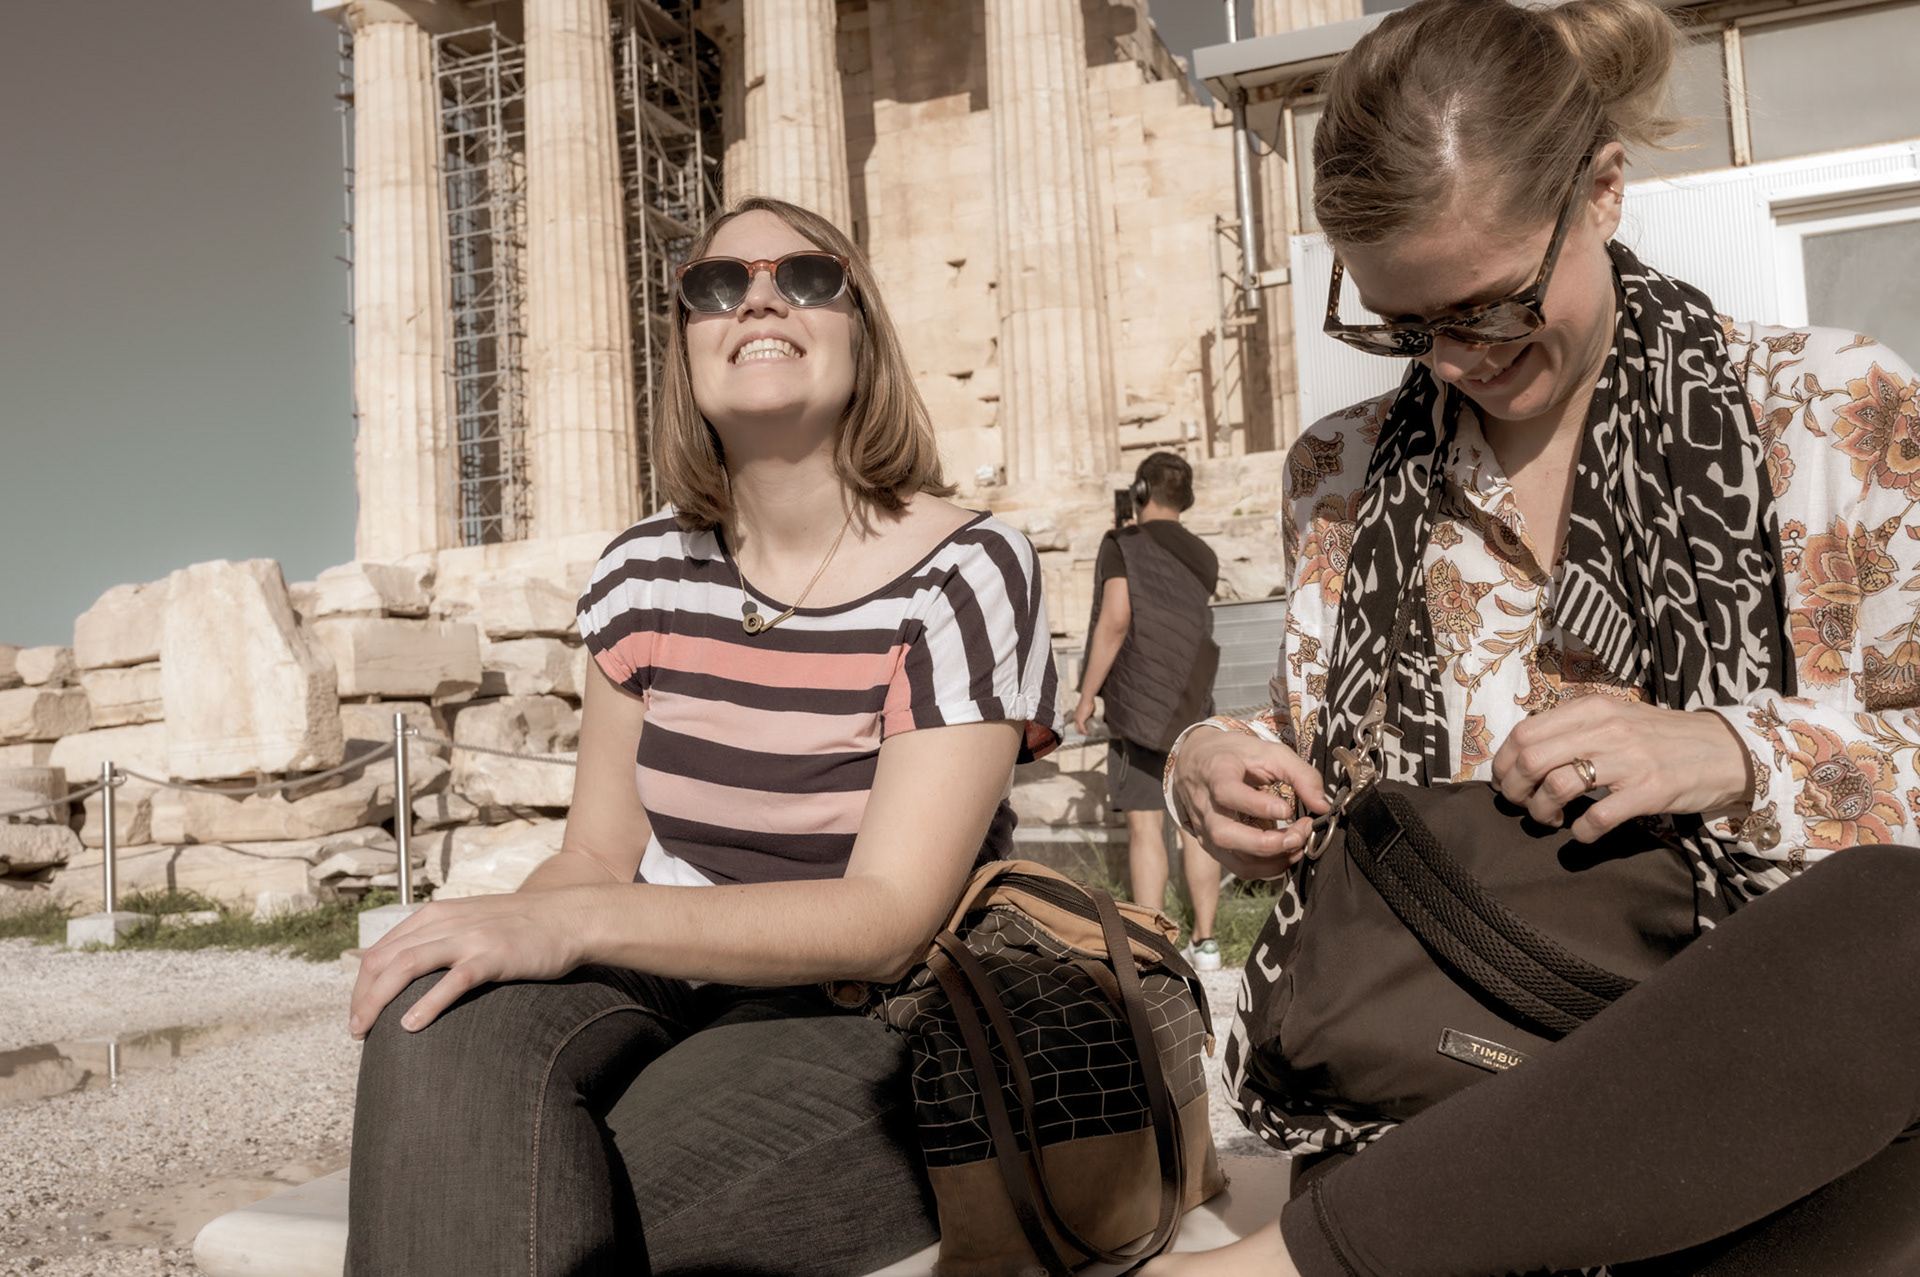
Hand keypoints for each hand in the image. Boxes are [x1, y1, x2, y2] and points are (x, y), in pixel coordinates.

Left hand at [347, 889, 595, 1038]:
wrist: (569, 918)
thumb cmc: (522, 928)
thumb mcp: (471, 923)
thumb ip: (441, 940)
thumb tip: (411, 973)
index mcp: (435, 915)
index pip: (380, 950)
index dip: (361, 985)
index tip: (359, 1014)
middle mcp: (445, 923)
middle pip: (385, 959)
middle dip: (362, 998)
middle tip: (356, 1032)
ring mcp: (469, 938)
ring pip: (406, 966)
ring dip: (379, 1001)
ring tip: (367, 1031)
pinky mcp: (492, 955)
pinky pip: (452, 981)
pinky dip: (426, 1004)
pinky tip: (410, 1026)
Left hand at [1073, 695, 1097, 735]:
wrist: (1087, 698)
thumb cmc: (1088, 702)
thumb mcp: (1088, 710)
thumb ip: (1089, 714)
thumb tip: (1092, 717)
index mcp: (1075, 715)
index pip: (1077, 724)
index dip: (1081, 728)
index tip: (1087, 730)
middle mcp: (1075, 718)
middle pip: (1077, 728)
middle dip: (1082, 732)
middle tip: (1088, 734)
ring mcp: (1077, 719)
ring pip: (1079, 730)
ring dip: (1084, 733)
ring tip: (1090, 735)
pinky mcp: (1080, 720)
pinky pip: (1082, 729)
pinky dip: (1086, 732)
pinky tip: (1089, 734)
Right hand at [1172, 729, 1329, 879]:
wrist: (1198, 761)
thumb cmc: (1238, 756)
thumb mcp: (1270, 752)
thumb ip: (1301, 775)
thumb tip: (1323, 806)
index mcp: (1216, 773)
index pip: (1227, 792)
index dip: (1257, 805)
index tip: (1287, 810)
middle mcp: (1205, 805)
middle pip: (1225, 834)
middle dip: (1266, 843)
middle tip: (1298, 834)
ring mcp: (1205, 829)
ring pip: (1232, 858)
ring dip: (1271, 860)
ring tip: (1297, 844)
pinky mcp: (1212, 845)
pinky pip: (1238, 867)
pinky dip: (1266, 867)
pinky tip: (1285, 854)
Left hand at [1491, 698, 1750, 841]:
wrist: (1725, 749)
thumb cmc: (1661, 737)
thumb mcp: (1614, 717)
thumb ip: (1573, 729)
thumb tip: (1523, 755)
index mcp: (1591, 709)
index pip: (1524, 732)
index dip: (1503, 763)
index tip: (1505, 782)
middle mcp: (1606, 729)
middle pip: (1531, 759)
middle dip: (1515, 790)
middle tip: (1522, 805)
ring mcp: (1629, 759)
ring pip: (1558, 786)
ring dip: (1542, 811)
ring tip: (1551, 819)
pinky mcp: (1650, 790)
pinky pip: (1598, 817)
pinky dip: (1580, 832)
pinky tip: (1583, 833)